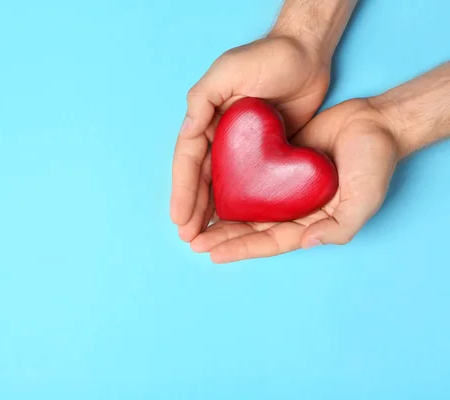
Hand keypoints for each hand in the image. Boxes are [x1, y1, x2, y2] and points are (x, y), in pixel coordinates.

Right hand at [171, 35, 329, 241]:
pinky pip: (249, 184)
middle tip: (189, 238)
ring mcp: (242, 147)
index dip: (182, 191)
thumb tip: (187, 131)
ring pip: (223, 186)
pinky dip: (239, 203)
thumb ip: (203, 98)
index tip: (179, 218)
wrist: (307, 53)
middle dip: (193, 209)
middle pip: (202, 180)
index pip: (189, 162)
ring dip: (212, 212)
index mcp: (206, 119)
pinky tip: (236, 222)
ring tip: (205, 239)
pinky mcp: (266, 153)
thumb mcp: (229, 70)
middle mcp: (220, 136)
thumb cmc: (267, 56)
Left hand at [190, 99, 399, 262]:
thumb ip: (340, 225)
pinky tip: (209, 187)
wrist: (376, 121)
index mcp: (311, 223)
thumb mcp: (364, 198)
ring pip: (247, 205)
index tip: (212, 253)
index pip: (270, 241)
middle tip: (192, 241)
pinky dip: (230, 184)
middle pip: (251, 228)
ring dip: (221, 214)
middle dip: (222, 236)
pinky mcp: (279, 162)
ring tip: (193, 221)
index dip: (241, 249)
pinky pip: (250, 177)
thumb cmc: (375, 162)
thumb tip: (306, 242)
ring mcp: (286, 186)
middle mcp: (294, 208)